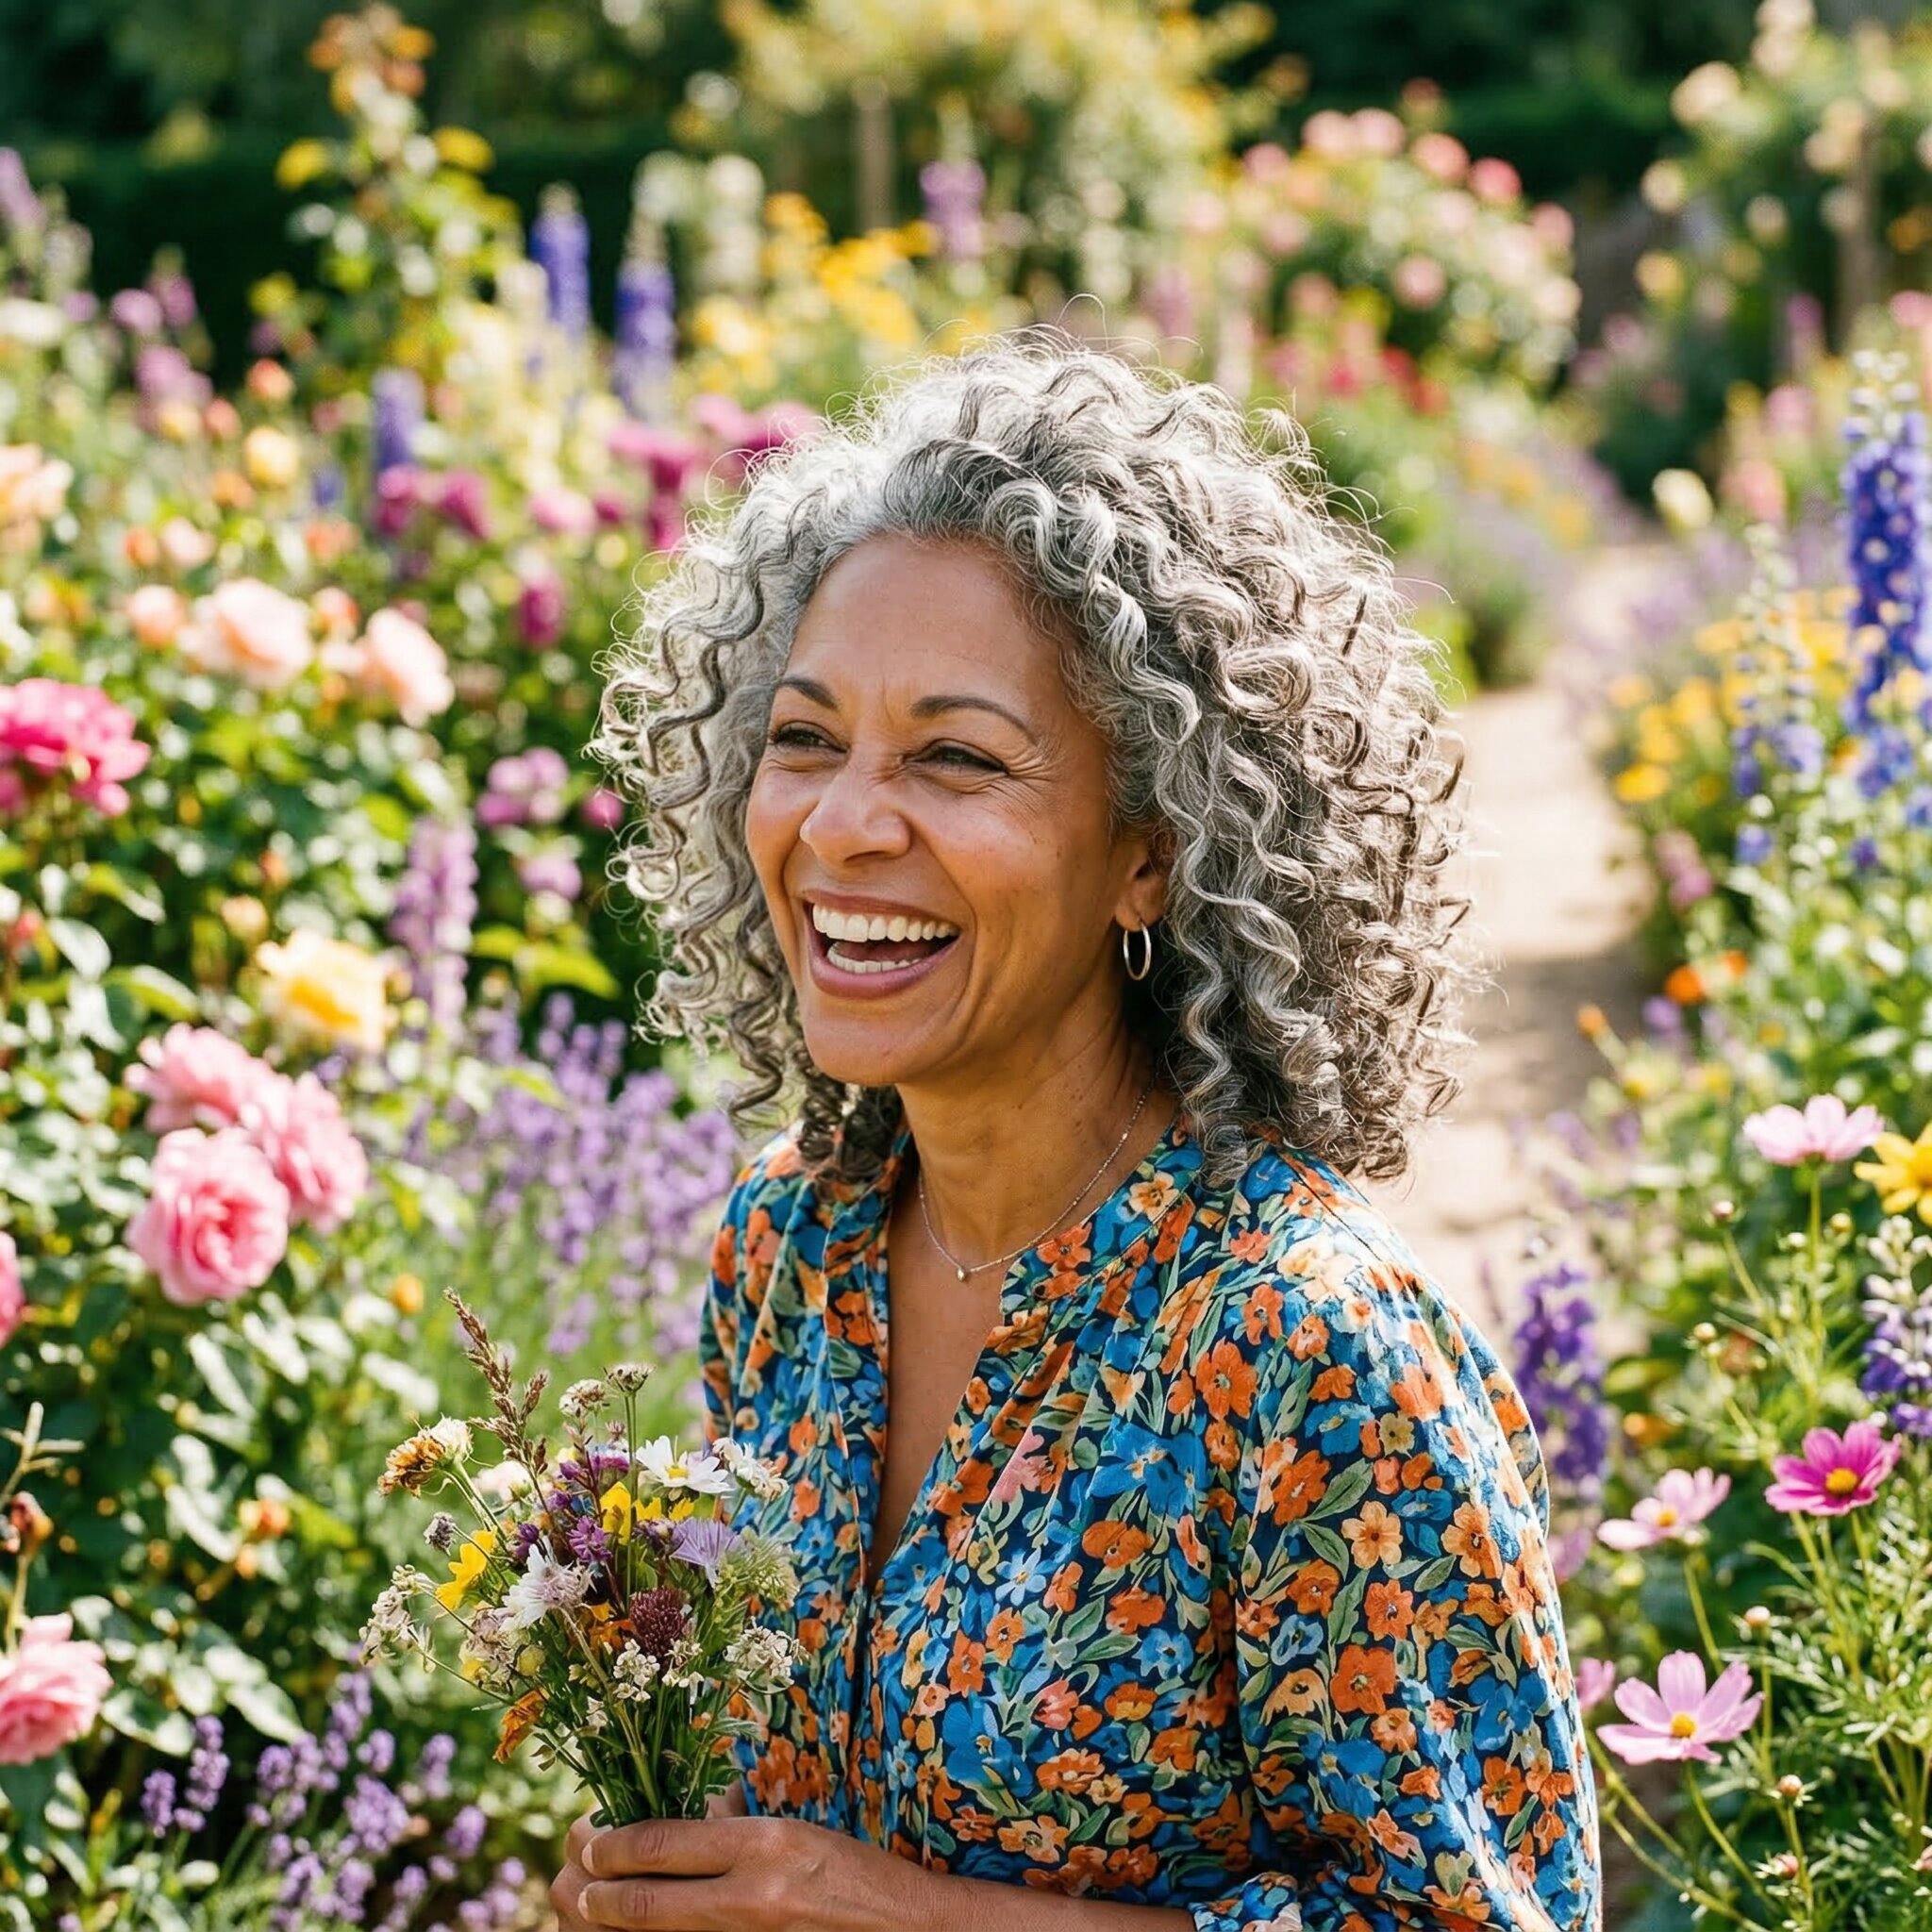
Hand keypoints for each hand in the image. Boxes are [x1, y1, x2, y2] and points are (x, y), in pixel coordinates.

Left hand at [551, 1791, 916, 1930]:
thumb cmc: (850, 1870)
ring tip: (592, 1911)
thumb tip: (675, 1814)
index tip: (591, 1843)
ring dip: (614, 1925)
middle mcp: (753, 1895)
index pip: (662, 1844)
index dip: (614, 1846)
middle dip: (598, 1894)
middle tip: (576, 1883)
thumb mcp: (793, 1829)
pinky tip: (640, 1930)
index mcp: (763, 1843)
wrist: (904, 1928)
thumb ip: (733, 1824)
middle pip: (646, 1903)